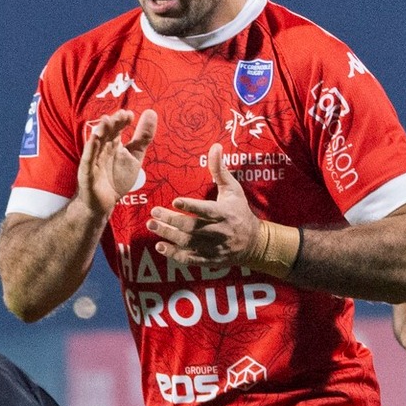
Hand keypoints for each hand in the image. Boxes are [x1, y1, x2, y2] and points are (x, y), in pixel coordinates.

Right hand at [76, 109, 156, 216]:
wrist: (105, 204)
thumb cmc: (117, 179)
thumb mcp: (135, 156)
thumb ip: (143, 137)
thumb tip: (151, 112)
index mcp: (113, 144)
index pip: (117, 128)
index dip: (122, 121)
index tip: (130, 115)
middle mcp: (102, 149)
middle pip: (106, 133)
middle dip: (113, 123)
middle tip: (122, 115)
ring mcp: (93, 160)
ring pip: (96, 143)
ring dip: (100, 132)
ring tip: (107, 121)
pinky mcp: (87, 173)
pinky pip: (88, 160)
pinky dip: (91, 150)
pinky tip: (95, 139)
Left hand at [149, 145, 258, 267]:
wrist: (253, 242)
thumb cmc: (239, 211)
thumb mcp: (233, 189)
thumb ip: (220, 170)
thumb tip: (214, 146)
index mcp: (224, 213)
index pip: (206, 210)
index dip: (191, 207)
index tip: (175, 201)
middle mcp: (218, 231)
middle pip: (192, 227)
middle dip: (171, 221)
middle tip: (154, 212)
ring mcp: (213, 247)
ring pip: (188, 243)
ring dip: (168, 235)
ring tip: (152, 226)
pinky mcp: (208, 259)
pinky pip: (189, 259)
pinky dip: (174, 254)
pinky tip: (160, 246)